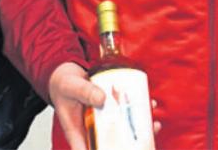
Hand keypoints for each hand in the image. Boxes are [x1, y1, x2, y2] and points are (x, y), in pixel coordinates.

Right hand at [49, 63, 163, 148]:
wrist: (66, 75)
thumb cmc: (63, 85)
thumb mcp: (71, 87)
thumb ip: (85, 92)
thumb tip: (102, 98)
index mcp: (78, 134)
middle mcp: (92, 131)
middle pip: (111, 146)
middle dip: (129, 146)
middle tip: (145, 140)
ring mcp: (103, 122)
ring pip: (122, 133)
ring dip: (139, 130)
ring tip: (153, 124)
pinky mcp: (111, 111)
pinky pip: (125, 116)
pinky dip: (138, 113)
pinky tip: (149, 106)